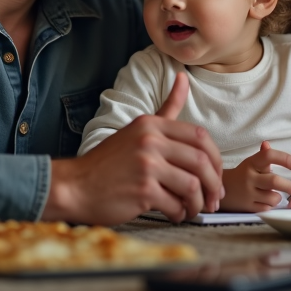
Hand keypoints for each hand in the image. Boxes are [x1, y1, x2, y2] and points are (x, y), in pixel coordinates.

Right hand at [42, 72, 223, 224]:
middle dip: (213, 184)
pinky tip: (174, 214)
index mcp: (152, 124)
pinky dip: (180, 213)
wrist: (74, 186)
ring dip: (198, 203)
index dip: (216, 159)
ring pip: (192, 186)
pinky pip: (176, 205)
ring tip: (193, 209)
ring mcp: (146, 165)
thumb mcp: (137, 129)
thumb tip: (183, 76)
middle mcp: (150, 141)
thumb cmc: (109, 162)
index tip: (216, 174)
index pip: (200, 136)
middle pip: (201, 162)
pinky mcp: (143, 190)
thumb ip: (166, 108)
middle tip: (214, 199)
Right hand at [221, 141, 290, 212]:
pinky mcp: (247, 207)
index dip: (285, 159)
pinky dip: (269, 205)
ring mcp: (248, 193)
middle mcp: (249, 177)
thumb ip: (261, 155)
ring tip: (274, 194)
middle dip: (288, 186)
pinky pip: (267, 208)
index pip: (269, 156)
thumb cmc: (241, 175)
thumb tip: (267, 143)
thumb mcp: (250, 163)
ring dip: (278, 197)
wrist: (220, 189)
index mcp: (251, 163)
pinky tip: (265, 201)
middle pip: (274, 181)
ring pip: (272, 197)